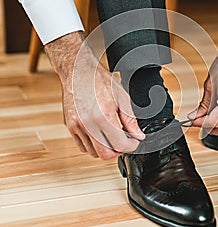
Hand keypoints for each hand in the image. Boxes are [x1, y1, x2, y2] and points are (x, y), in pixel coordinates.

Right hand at [45, 32, 143, 158]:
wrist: (77, 71)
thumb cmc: (98, 80)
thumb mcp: (121, 96)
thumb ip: (130, 119)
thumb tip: (138, 134)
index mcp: (103, 116)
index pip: (119, 144)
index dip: (130, 146)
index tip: (134, 141)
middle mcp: (88, 124)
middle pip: (105, 154)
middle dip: (118, 151)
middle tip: (124, 141)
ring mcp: (77, 126)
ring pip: (93, 153)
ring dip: (105, 149)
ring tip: (111, 137)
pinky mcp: (70, 126)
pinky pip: (82, 146)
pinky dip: (93, 146)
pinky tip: (99, 135)